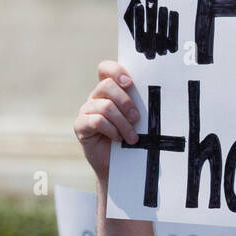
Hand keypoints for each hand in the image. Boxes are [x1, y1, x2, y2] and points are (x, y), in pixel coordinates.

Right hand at [73, 59, 140, 181]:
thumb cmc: (131, 138)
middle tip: (137, 118)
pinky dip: (111, 130)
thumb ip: (139, 103)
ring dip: (122, 123)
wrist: (120, 165)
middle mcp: (95, 97)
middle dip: (125, 102)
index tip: (130, 82)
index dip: (116, 71)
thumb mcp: (138, 119)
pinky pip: (95, 121)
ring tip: (132, 137)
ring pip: (104, 106)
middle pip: (106, 86)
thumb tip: (154, 94)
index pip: (105, 69)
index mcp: (109, 90)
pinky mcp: (81, 126)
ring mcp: (86, 111)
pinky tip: (118, 139)